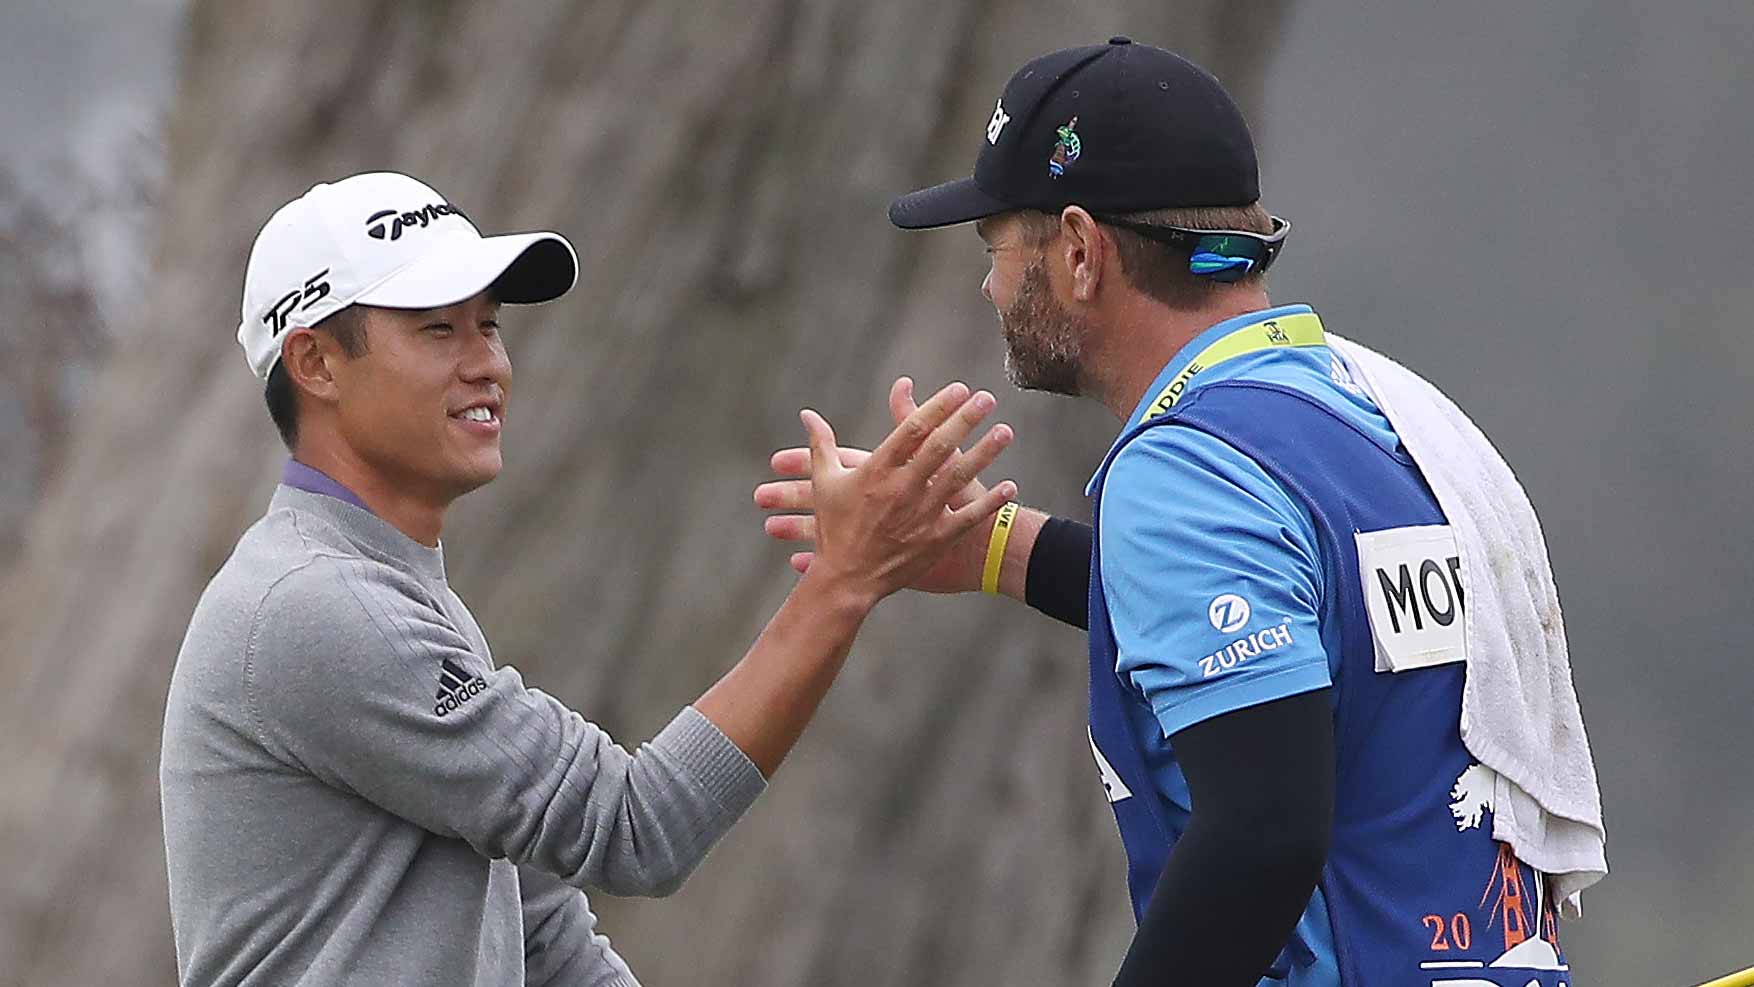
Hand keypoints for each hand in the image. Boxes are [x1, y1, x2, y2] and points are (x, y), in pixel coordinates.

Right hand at [757, 377, 1007, 594]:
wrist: (846, 580)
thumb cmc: (836, 529)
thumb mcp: (824, 483)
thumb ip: (821, 445)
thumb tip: (807, 414)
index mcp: (877, 471)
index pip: (913, 429)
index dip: (938, 406)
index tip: (958, 389)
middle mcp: (902, 488)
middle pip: (941, 446)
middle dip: (966, 420)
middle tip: (988, 398)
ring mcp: (921, 514)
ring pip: (959, 477)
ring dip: (985, 453)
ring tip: (1005, 431)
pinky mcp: (935, 540)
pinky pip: (969, 518)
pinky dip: (991, 502)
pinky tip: (1010, 485)